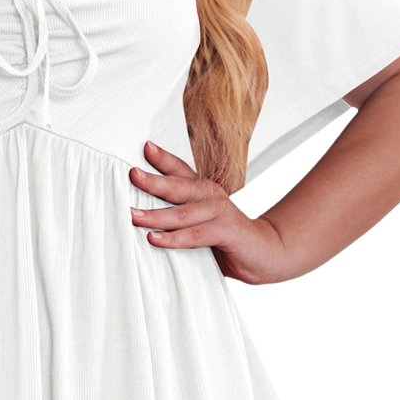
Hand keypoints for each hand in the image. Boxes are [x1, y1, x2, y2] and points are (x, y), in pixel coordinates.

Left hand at [128, 139, 289, 284]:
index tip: (146, 147)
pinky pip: (195, 234)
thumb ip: (175, 220)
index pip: (180, 171)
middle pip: (178, 186)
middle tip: (133, 175)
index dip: (163, 158)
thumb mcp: (198, 224)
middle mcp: (210, 196)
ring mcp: (219, 212)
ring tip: (133, 215)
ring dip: (155, 214)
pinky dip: (174, 238)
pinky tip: (155, 238)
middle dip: (153, 181)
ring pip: (182, 212)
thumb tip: (137, 218)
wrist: (266, 252)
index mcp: (202, 191)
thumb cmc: (227, 238)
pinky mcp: (226, 231)